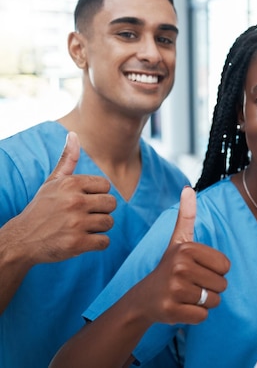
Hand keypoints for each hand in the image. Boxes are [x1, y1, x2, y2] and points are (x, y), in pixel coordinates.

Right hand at [4, 131, 115, 263]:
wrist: (22, 240)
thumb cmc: (42, 208)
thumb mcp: (52, 182)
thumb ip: (67, 160)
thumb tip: (74, 134)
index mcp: (70, 184)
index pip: (106, 186)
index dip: (97, 195)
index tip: (83, 201)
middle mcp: (74, 201)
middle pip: (111, 204)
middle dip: (101, 211)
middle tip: (83, 216)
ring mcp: (76, 223)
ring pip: (109, 222)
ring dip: (98, 228)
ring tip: (81, 228)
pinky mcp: (77, 244)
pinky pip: (105, 242)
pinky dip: (97, 244)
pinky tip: (83, 240)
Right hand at [134, 186, 230, 324]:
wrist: (144, 298)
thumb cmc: (169, 267)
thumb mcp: (178, 240)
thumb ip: (187, 215)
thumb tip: (188, 188)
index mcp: (186, 249)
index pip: (226, 266)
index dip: (216, 270)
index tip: (197, 268)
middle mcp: (180, 267)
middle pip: (222, 285)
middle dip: (211, 288)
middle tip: (191, 284)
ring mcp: (174, 290)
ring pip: (214, 301)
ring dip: (204, 302)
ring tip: (187, 295)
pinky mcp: (171, 310)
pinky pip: (203, 316)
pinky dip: (196, 315)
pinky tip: (182, 307)